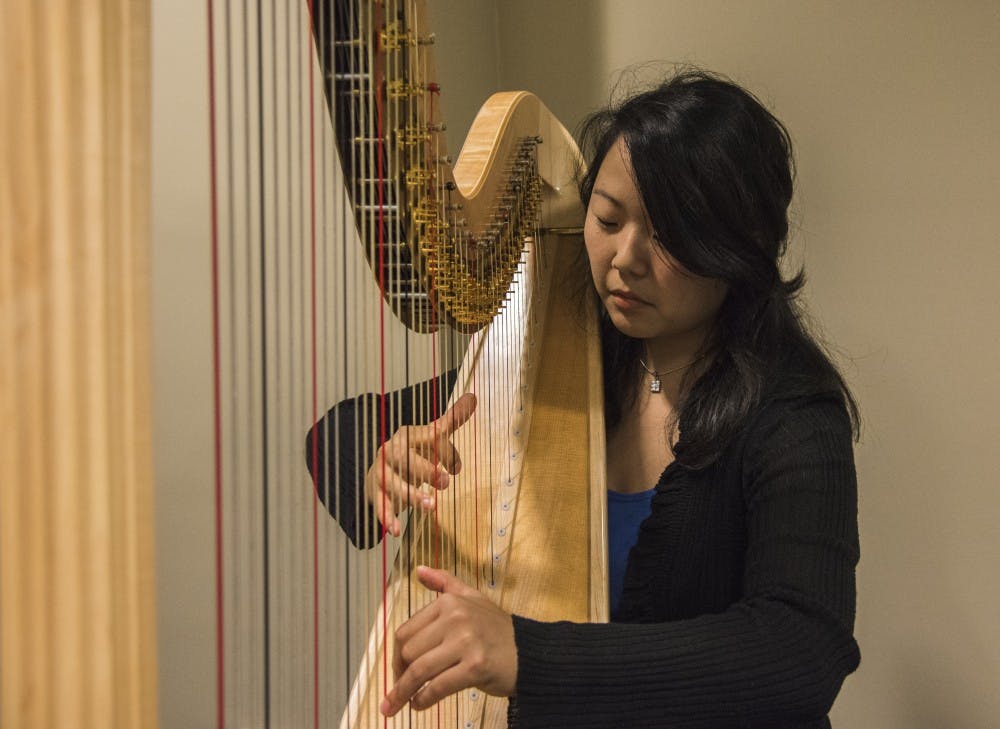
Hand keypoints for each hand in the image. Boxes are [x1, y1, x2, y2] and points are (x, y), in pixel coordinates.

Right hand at [365, 393, 476, 536]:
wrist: (379, 473)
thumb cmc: (412, 454)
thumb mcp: (431, 437)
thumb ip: (452, 420)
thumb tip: (474, 396)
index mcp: (407, 435)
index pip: (428, 438)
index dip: (445, 451)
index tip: (457, 468)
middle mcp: (391, 452)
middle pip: (406, 458)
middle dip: (426, 470)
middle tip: (446, 483)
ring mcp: (382, 473)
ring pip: (394, 482)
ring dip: (411, 494)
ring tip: (430, 506)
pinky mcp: (376, 493)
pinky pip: (380, 505)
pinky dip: (388, 518)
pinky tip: (396, 531)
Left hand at [380, 566, 516, 716]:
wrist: (530, 653)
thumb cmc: (497, 630)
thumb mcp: (473, 598)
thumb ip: (445, 583)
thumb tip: (418, 570)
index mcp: (449, 602)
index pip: (406, 631)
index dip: (396, 655)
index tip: (398, 669)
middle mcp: (456, 618)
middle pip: (409, 652)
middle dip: (400, 674)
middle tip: (399, 689)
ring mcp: (466, 642)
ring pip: (419, 670)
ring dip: (403, 692)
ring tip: (397, 704)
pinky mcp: (475, 667)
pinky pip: (438, 686)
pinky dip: (423, 699)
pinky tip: (418, 705)